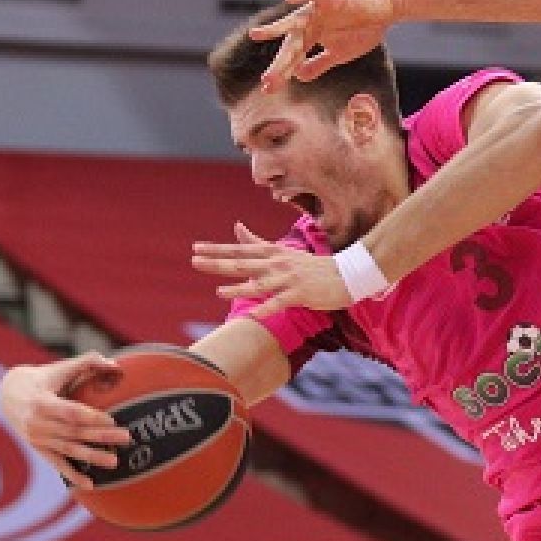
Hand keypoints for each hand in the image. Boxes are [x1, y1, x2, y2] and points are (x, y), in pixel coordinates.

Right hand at [0, 355, 131, 489]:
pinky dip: (72, 475)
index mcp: (41, 402)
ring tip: (115, 462)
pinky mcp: (38, 448)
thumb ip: (88, 361)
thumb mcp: (60, 367)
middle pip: (74, 432)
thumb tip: (115, 365)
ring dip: (92, 456)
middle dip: (101, 436)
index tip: (112, 419)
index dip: (90, 417)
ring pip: (69, 449)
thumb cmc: (44, 378)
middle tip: (127, 438)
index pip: (69, 412)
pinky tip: (90, 485)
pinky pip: (57, 463)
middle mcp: (37, 423)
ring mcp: (37, 438)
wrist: (9, 394)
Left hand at [192, 222, 350, 316]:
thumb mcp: (282, 250)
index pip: (240, 249)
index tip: (196, 248)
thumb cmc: (310, 266)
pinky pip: (280, 303)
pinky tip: (253, 315)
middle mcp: (278, 264)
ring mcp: (289, 279)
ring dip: (239, 288)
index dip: (218, 249)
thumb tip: (236, 226)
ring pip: (260, 284)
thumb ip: (257, 242)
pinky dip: (267, 308)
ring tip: (219, 292)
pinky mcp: (300, 294)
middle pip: (243, 263)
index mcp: (272, 253)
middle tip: (195, 261)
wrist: (346, 275)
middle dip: (218, 263)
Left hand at [250, 0, 400, 91]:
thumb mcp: (339, 54)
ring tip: (255, 35)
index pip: (293, 58)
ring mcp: (319, 10)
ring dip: (275, 28)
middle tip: (267, 81)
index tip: (268, 90)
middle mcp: (310, 23)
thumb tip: (297, 77)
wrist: (386, 7)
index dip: (281, 73)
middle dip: (280, 63)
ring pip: (295, 20)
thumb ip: (318, 64)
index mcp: (311, 37)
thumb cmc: (363, 27)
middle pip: (291, 45)